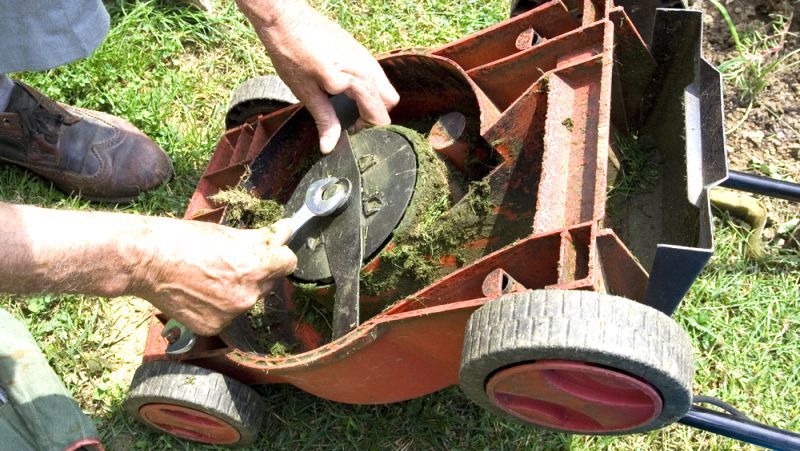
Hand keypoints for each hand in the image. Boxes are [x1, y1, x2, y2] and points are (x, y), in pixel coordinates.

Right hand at [133, 218, 296, 335]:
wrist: (148, 262)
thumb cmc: (185, 240)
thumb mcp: (229, 233)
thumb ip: (261, 238)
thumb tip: (287, 230)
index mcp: (256, 267)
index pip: (288, 263)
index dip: (279, 255)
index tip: (271, 252)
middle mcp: (248, 294)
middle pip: (267, 282)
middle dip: (256, 272)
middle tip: (229, 261)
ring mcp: (231, 314)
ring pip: (246, 299)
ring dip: (236, 290)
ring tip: (208, 276)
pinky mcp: (214, 327)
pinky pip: (226, 315)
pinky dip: (217, 306)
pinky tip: (198, 292)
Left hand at [236, 0, 399, 152]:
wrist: (284, 19)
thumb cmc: (292, 52)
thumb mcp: (306, 93)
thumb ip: (325, 120)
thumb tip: (329, 147)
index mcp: (357, 81)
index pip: (379, 116)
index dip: (367, 130)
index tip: (349, 132)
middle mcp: (367, 68)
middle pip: (389, 102)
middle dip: (375, 115)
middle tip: (352, 121)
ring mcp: (365, 56)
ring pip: (384, 86)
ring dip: (372, 100)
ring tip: (347, 105)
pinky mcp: (358, 49)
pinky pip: (374, 73)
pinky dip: (367, 86)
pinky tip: (344, 88)